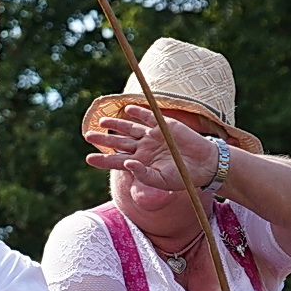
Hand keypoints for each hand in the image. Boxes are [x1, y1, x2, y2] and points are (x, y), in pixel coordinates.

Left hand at [85, 104, 219, 190]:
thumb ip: (142, 174)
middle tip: (88, 136)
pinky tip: (127, 110)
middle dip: (103, 139)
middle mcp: (143, 148)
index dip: (102, 160)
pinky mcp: (163, 126)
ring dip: (116, 125)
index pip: (116, 161)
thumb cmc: (181, 176)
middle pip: (119, 142)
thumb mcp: (160, 180)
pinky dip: (138, 113)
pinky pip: (148, 117)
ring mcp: (152, 136)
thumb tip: (126, 164)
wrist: (203, 165)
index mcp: (139, 163)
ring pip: (129, 128)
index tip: (88, 159)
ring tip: (101, 122)